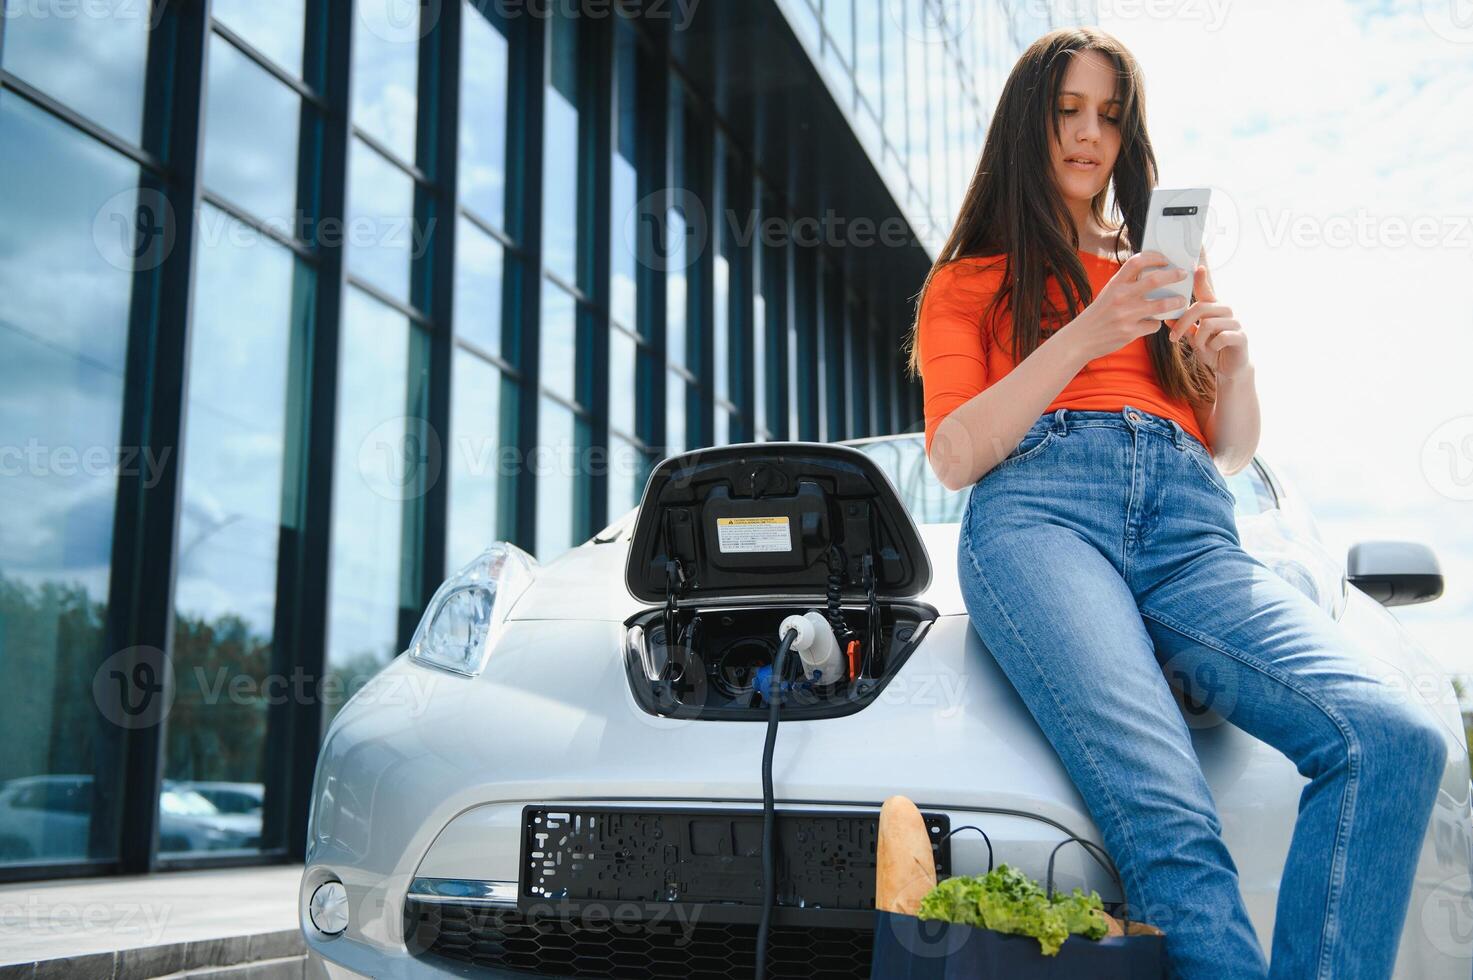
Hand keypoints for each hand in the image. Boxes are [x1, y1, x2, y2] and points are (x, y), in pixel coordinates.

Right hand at [1060, 251, 1191, 362]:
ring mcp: (1126, 316)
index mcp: (1115, 284)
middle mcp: (1121, 297)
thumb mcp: (1108, 294)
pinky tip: (1152, 324)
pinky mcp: (1130, 333)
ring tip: (1181, 301)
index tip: (1166, 260)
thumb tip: (1152, 274)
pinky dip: (1156, 324)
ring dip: (1176, 302)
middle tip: (1183, 274)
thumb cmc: (1098, 315)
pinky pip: (1153, 326)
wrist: (1080, 339)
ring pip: (1162, 305)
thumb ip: (1127, 285)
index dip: (1155, 257)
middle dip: (1174, 275)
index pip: (1137, 261)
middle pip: (1155, 280)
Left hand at [1166, 253, 1251, 379]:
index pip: (1206, 288)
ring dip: (1198, 339)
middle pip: (1199, 308)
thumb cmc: (1211, 349)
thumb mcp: (1193, 338)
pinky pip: (1219, 338)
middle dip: (1183, 324)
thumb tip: (1167, 318)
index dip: (1201, 277)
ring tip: (1200, 347)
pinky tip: (1213, 350)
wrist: (1229, 368)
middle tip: (1173, 339)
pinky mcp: (1241, 335)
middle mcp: (1225, 310)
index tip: (1197, 264)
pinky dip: (1211, 346)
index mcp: (1212, 308)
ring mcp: (1235, 322)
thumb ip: (1183, 327)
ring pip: (1207, 324)